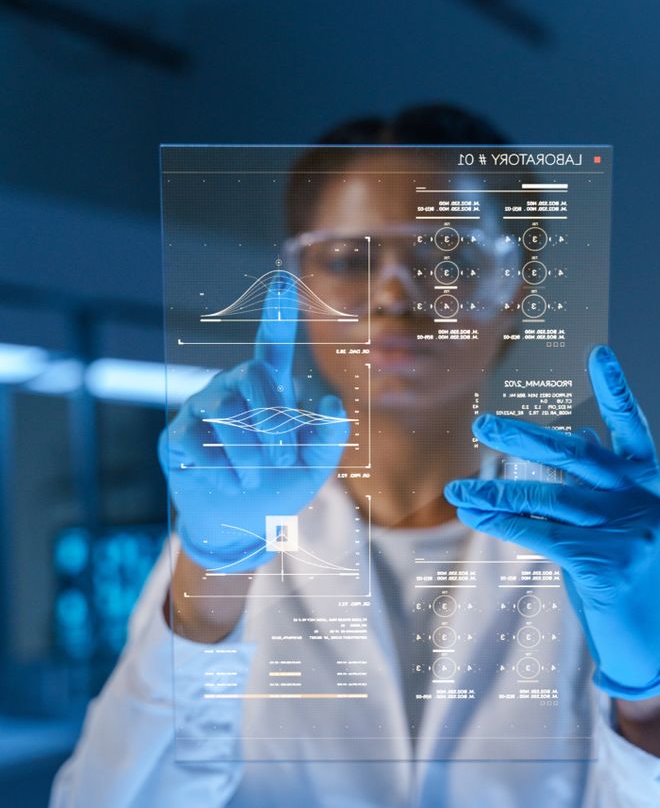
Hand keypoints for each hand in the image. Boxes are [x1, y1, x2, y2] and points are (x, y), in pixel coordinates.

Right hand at [159, 273, 349, 571]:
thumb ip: (329, 436)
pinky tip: (230, 483)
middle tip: (282, 459)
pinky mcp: (176, 436)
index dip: (278, 315)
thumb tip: (334, 402)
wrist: (237, 525)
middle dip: (273, 421)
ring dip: (249, 452)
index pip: (272, 346)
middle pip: (252, 376)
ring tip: (254, 478)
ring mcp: (200, 409)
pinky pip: (198, 440)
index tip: (285, 282)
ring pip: (226, 412)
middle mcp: (231, 389)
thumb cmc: (276, 486)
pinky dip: (222, 469)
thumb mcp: (313, 466)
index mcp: (267, 391)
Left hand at [443, 345, 659, 699]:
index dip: (616, 389)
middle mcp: (646, 499)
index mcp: (649, 481)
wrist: (645, 638)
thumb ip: (602, 480)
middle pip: (577, 456)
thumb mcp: (618, 519)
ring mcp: (632, 532)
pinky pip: (543, 535)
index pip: (632, 427)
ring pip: (551, 500)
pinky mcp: (610, 564)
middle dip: (524, 438)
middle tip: (482, 423)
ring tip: (459, 490)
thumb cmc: (621, 570)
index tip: (598, 352)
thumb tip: (586, 433)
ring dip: (498, 494)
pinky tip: (477, 513)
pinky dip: (505, 524)